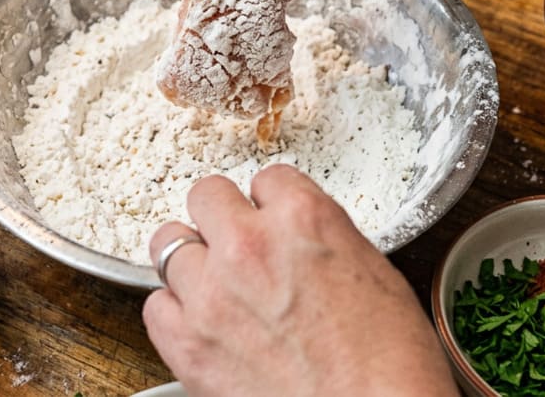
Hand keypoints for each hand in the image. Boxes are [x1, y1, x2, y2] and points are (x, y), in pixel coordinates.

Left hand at [143, 164, 457, 396]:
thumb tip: (303, 239)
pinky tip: (201, 323)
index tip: (275, 221)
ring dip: (193, 261)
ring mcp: (211, 294)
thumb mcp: (376, 275)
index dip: (273, 204)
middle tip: (238, 244)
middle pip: (207, 195)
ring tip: (216, 285)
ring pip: (169, 244)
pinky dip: (173, 311)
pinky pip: (155, 306)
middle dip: (223, 218)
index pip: (268, 179)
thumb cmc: (389, 366)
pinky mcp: (187, 343)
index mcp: (303, 219)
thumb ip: (325, 241)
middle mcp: (249, 245)